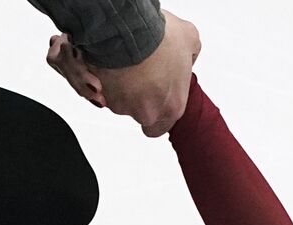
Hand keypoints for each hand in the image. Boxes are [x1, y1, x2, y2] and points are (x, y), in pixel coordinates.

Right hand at [48, 11, 199, 137]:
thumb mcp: (190, 38)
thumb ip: (190, 55)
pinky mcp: (102, 96)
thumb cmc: (158, 38)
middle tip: (141, 72)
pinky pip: (103, 91)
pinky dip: (106, 78)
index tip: (155, 96)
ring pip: (121, 102)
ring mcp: (123, 106)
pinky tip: (114, 61)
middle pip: (140, 113)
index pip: (161, 127)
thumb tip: (185, 56)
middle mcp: (147, 113)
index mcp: (172, 107)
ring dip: (122, 85)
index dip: (157, 110)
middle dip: (138, 96)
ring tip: (128, 61)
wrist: (128, 29)